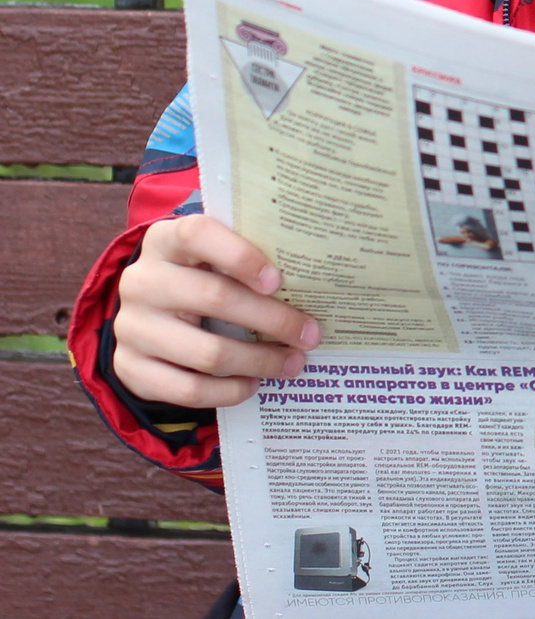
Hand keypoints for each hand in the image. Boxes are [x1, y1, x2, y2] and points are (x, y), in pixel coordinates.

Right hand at [110, 215, 322, 408]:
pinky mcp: (129, 368)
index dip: (240, 256)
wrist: (150, 310)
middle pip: (214, 298)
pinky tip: (253, 384)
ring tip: (293, 363)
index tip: (279, 281)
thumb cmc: (202, 275)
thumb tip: (315, 280)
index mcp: (164, 240)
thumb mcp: (214, 256)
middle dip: (272, 319)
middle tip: (310, 334)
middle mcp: (141, 281)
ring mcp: (131, 327)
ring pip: (206, 352)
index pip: (197, 235)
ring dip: (259, 361)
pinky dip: (227, 390)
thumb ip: (249, 258)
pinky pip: (187, 388)